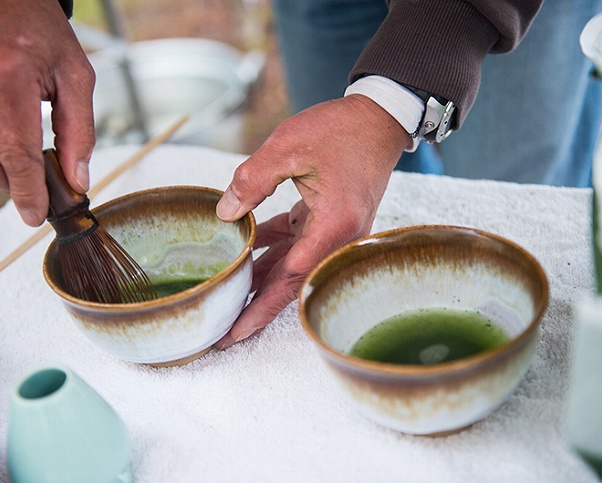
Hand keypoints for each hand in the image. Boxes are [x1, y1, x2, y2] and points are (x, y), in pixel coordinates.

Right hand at [0, 0, 95, 225]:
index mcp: (7, 75)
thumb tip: (76, 181)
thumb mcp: (76, 75)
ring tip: (19, 165)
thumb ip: (80, 130)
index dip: (28, 192)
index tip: (37, 216)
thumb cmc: (40, 32)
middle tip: (37, 186)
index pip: (16, 153)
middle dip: (12, 187)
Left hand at [214, 94, 409, 348]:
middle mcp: (339, 237)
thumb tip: (224, 214)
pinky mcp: (329, 221)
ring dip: (262, 278)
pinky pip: (296, 244)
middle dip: (257, 307)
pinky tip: (245, 246)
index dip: (259, 308)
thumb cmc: (341, 130)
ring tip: (228, 294)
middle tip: (222, 333)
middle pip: (292, 283)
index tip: (234, 333)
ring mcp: (335, 232)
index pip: (291, 279)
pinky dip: (272, 247)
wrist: (379, 120)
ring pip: (292, 265)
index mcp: (334, 226)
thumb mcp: (289, 146)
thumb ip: (252, 179)